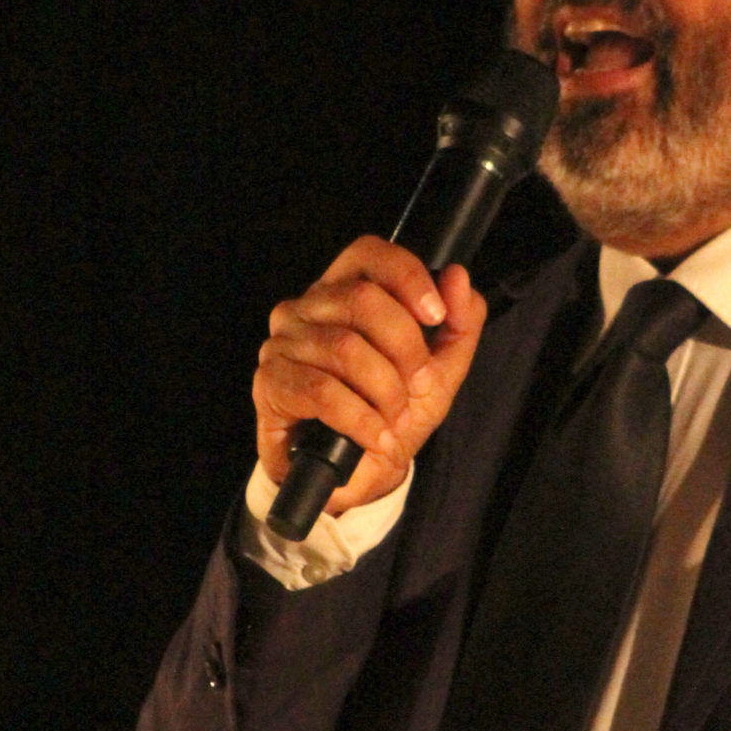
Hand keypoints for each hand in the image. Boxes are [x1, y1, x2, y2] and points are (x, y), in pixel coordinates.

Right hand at [254, 238, 486, 513]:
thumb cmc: (389, 414)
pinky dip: (361, 420)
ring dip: (385, 393)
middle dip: (406, 349)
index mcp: (344, 292)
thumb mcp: (438, 372)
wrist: (354, 476)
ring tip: (394, 420)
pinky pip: (322, 392)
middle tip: (418, 386)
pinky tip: (375, 437)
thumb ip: (459, 325)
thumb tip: (457, 277)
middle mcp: (306, 308)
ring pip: (346, 349)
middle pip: (363, 300)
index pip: (369, 254)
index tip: (436, 315)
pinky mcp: (270, 383)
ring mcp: (282, 343)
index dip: (407, 277)